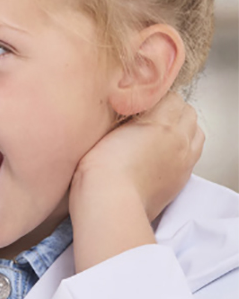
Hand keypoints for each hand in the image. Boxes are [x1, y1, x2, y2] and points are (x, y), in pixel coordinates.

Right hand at [70, 92, 203, 271]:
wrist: (110, 201)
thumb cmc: (101, 169)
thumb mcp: (107, 131)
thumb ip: (127, 118)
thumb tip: (133, 112)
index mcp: (160, 122)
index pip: (171, 97)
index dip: (156, 100)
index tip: (142, 105)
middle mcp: (178, 139)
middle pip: (188, 113)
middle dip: (174, 112)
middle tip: (154, 118)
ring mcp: (184, 160)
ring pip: (196, 133)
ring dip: (184, 130)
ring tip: (163, 136)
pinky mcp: (182, 178)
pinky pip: (193, 155)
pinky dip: (184, 150)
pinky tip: (164, 156)